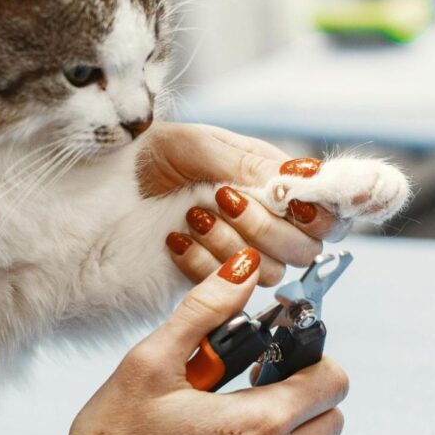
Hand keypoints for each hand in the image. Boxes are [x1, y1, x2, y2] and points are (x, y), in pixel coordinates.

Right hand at [0, 248, 348, 434]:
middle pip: (334, 420)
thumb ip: (204, 311)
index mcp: (258, 424)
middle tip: (258, 383)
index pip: (332, 381)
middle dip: (307, 394)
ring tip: (246, 423)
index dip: (312, 357)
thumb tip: (243, 270)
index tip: (280, 353)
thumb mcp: (148, 365)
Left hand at [138, 123, 343, 286]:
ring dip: (228, 243)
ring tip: (193, 215)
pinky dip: (200, 263)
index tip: (288, 202)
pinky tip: (177, 239)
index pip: (325, 212)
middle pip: (303, 249)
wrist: (110, 184)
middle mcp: (267, 221)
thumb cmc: (156, 153)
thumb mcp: (202, 145)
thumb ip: (251, 164)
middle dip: (264, 227)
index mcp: (274, 184)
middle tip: (223, 199)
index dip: (316, 214)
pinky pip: (225, 289)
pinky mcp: (212, 280)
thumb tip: (299, 182)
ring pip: (267, 271)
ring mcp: (241, 253)